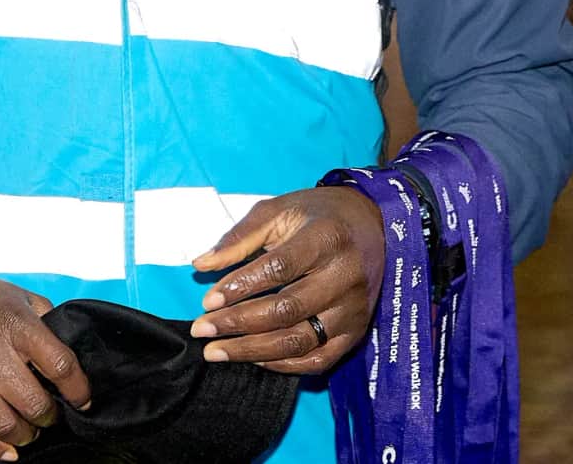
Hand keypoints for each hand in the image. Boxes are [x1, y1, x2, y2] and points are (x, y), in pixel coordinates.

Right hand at [0, 253, 90, 460]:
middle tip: (47, 415)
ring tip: (27, 429)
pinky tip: (6, 450)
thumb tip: (67, 355)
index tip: (82, 401)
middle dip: (49, 416)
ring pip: (5, 426)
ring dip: (24, 435)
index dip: (78, 390)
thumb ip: (45, 320)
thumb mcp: (14, 294)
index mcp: (13, 322)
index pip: (60, 365)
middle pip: (34, 404)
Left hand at [188, 186, 383, 374]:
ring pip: (299, 340)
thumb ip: (238, 237)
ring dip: (253, 350)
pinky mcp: (356, 331)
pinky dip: (283, 363)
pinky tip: (253, 357)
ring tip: (217, 350)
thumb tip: (201, 264)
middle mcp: (345, 276)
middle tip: (202, 330)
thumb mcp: (277, 210)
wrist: (371, 225)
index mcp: (325, 237)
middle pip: (287, 310)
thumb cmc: (315, 215)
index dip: (241, 287)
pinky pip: (318, 359)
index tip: (207, 301)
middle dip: (238, 324)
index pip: (279, 268)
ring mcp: (353, 308)